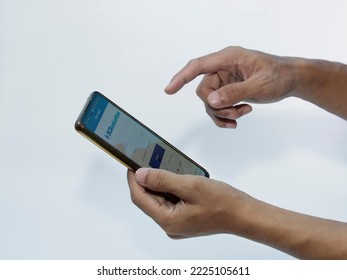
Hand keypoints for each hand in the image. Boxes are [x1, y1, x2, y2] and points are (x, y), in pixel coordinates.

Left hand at [127, 168, 252, 237]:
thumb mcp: (190, 185)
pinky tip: (175, 177)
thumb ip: (163, 180)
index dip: (133, 180)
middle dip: (147, 180)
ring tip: (163, 166)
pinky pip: (170, 202)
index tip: (131, 164)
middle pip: (149, 200)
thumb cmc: (222, 202)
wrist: (243, 214)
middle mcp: (170, 225)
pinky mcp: (184, 219)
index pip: (140, 199)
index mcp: (168, 220)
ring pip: (159, 200)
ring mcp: (177, 224)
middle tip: (147, 161)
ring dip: (159, 183)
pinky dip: (170, 189)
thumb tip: (140, 175)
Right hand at [165, 46, 296, 127]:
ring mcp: (225, 81)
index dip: (181, 77)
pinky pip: (217, 107)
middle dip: (217, 107)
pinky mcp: (228, 91)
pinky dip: (225, 116)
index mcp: (228, 58)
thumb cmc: (278, 75)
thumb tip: (211, 101)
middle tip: (235, 114)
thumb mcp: (259, 85)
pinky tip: (237, 119)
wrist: (290, 80)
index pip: (198, 66)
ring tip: (243, 113)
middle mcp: (223, 68)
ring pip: (210, 102)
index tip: (169, 90)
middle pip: (204, 90)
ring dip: (223, 113)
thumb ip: (234, 92)